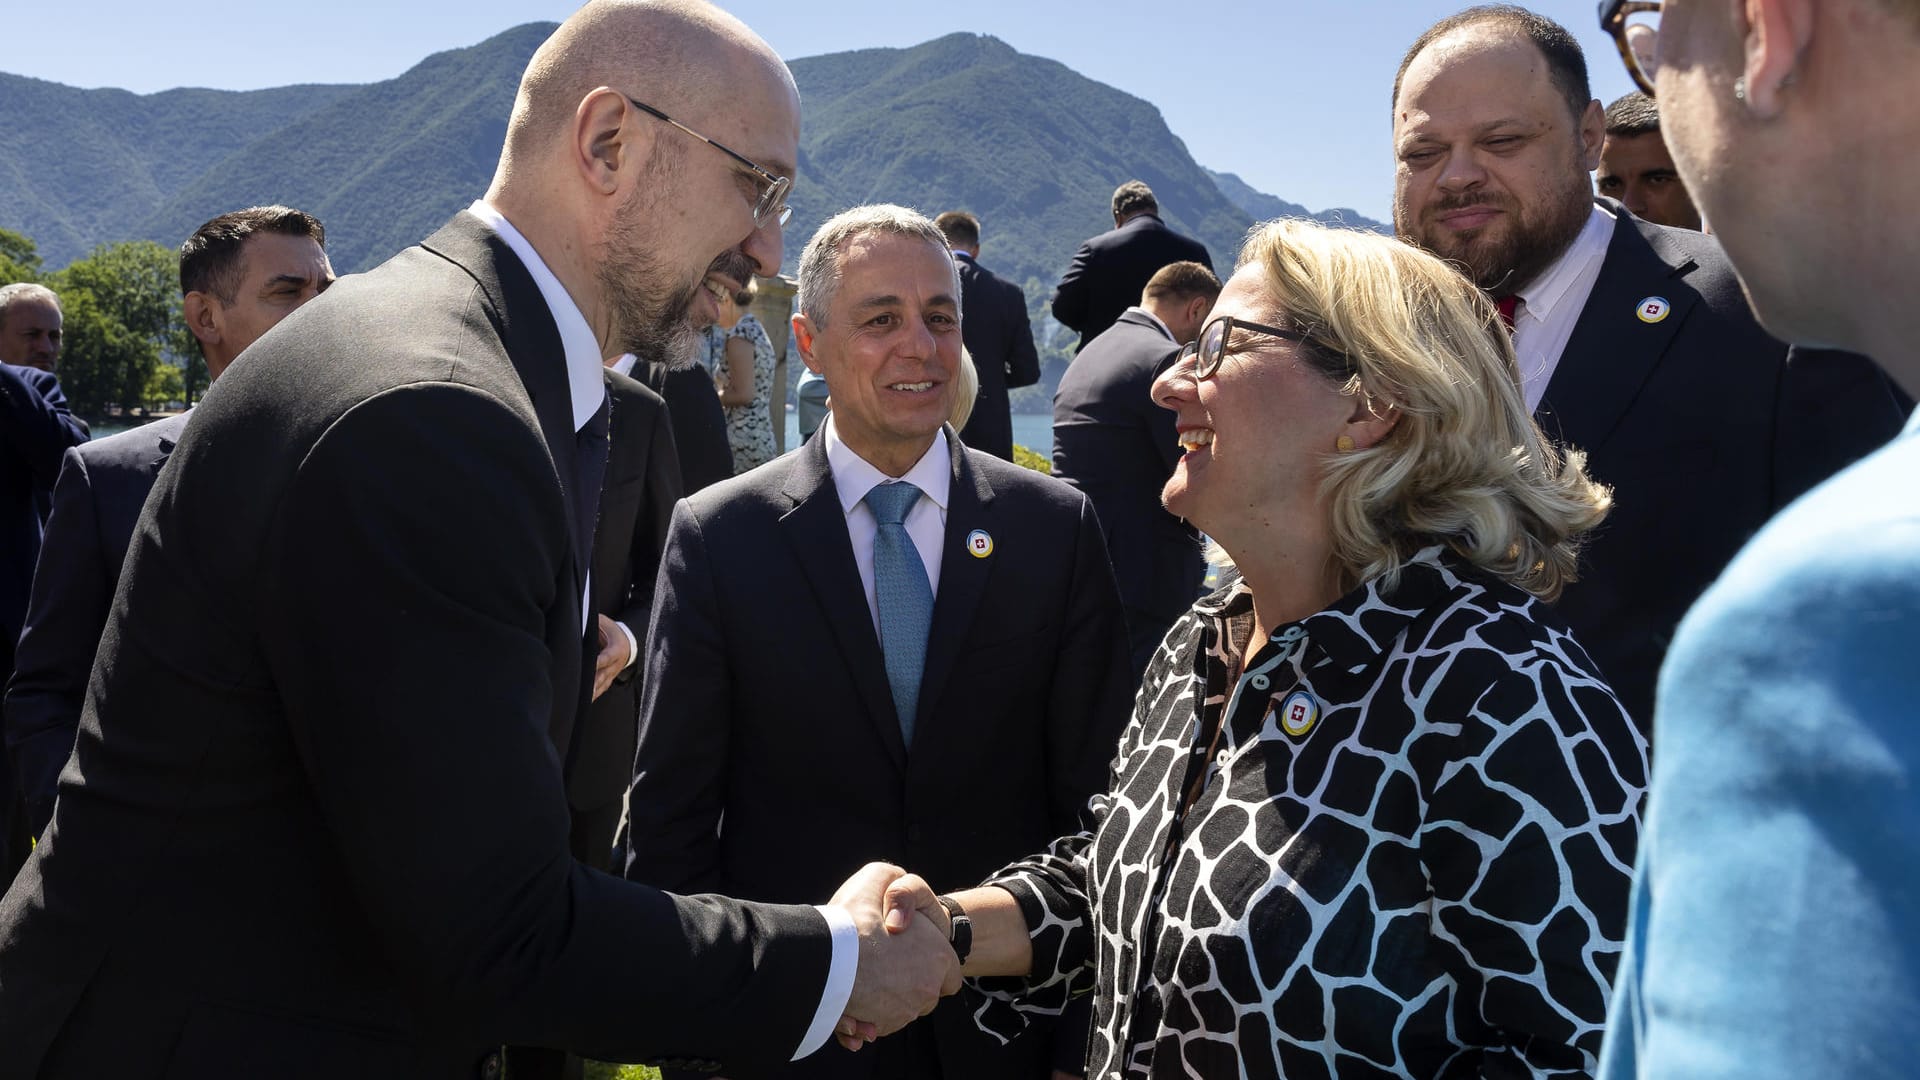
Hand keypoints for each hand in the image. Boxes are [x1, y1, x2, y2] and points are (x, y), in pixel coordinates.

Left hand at [591, 614, 629, 699]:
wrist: (628, 642)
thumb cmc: (613, 630)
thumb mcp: (603, 622)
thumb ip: (592, 623)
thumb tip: (578, 620)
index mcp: (617, 649)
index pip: (607, 657)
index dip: (599, 662)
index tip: (590, 665)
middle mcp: (616, 664)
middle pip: (604, 675)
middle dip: (593, 682)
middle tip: (584, 688)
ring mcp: (613, 673)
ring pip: (602, 684)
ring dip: (593, 692)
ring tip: (583, 698)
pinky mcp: (609, 678)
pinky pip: (601, 688)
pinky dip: (593, 695)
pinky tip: (585, 700)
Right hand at [828, 862, 959, 1050]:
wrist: (823, 958)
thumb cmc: (852, 919)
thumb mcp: (878, 877)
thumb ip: (895, 883)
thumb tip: (896, 902)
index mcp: (938, 957)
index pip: (949, 972)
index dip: (930, 962)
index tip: (909, 955)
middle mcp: (927, 990)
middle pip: (923, 993)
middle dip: (906, 983)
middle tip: (881, 965)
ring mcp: (903, 1013)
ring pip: (898, 1010)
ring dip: (883, 1002)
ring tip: (862, 981)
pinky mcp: (880, 1027)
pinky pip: (877, 1025)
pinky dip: (866, 1018)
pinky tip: (852, 1003)